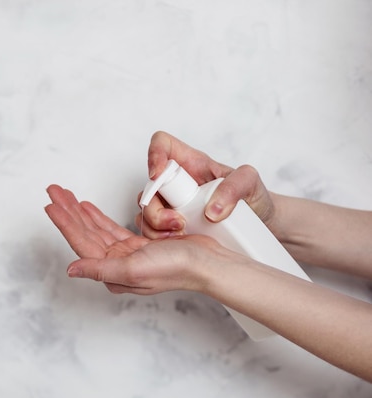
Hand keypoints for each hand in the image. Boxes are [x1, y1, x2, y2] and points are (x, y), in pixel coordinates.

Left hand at [45, 184, 221, 293]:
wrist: (207, 264)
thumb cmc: (175, 269)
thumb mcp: (133, 269)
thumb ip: (100, 269)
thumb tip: (71, 270)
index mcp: (111, 272)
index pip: (81, 243)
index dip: (64, 223)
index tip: (50, 205)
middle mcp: (115, 265)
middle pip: (85, 233)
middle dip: (68, 211)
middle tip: (54, 191)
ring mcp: (126, 255)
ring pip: (96, 228)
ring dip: (80, 211)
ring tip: (66, 195)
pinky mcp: (138, 246)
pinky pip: (111, 228)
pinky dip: (98, 217)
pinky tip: (88, 208)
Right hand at [138, 131, 276, 237]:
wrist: (259, 224)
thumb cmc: (252, 197)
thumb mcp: (250, 183)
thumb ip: (234, 188)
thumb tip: (211, 211)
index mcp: (190, 164)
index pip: (162, 145)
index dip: (154, 155)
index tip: (158, 176)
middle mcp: (175, 184)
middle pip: (147, 189)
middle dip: (155, 209)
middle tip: (178, 223)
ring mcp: (170, 206)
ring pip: (145, 213)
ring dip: (155, 228)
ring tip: (181, 237)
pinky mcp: (170, 228)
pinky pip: (152, 233)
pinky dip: (158, 242)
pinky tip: (178, 245)